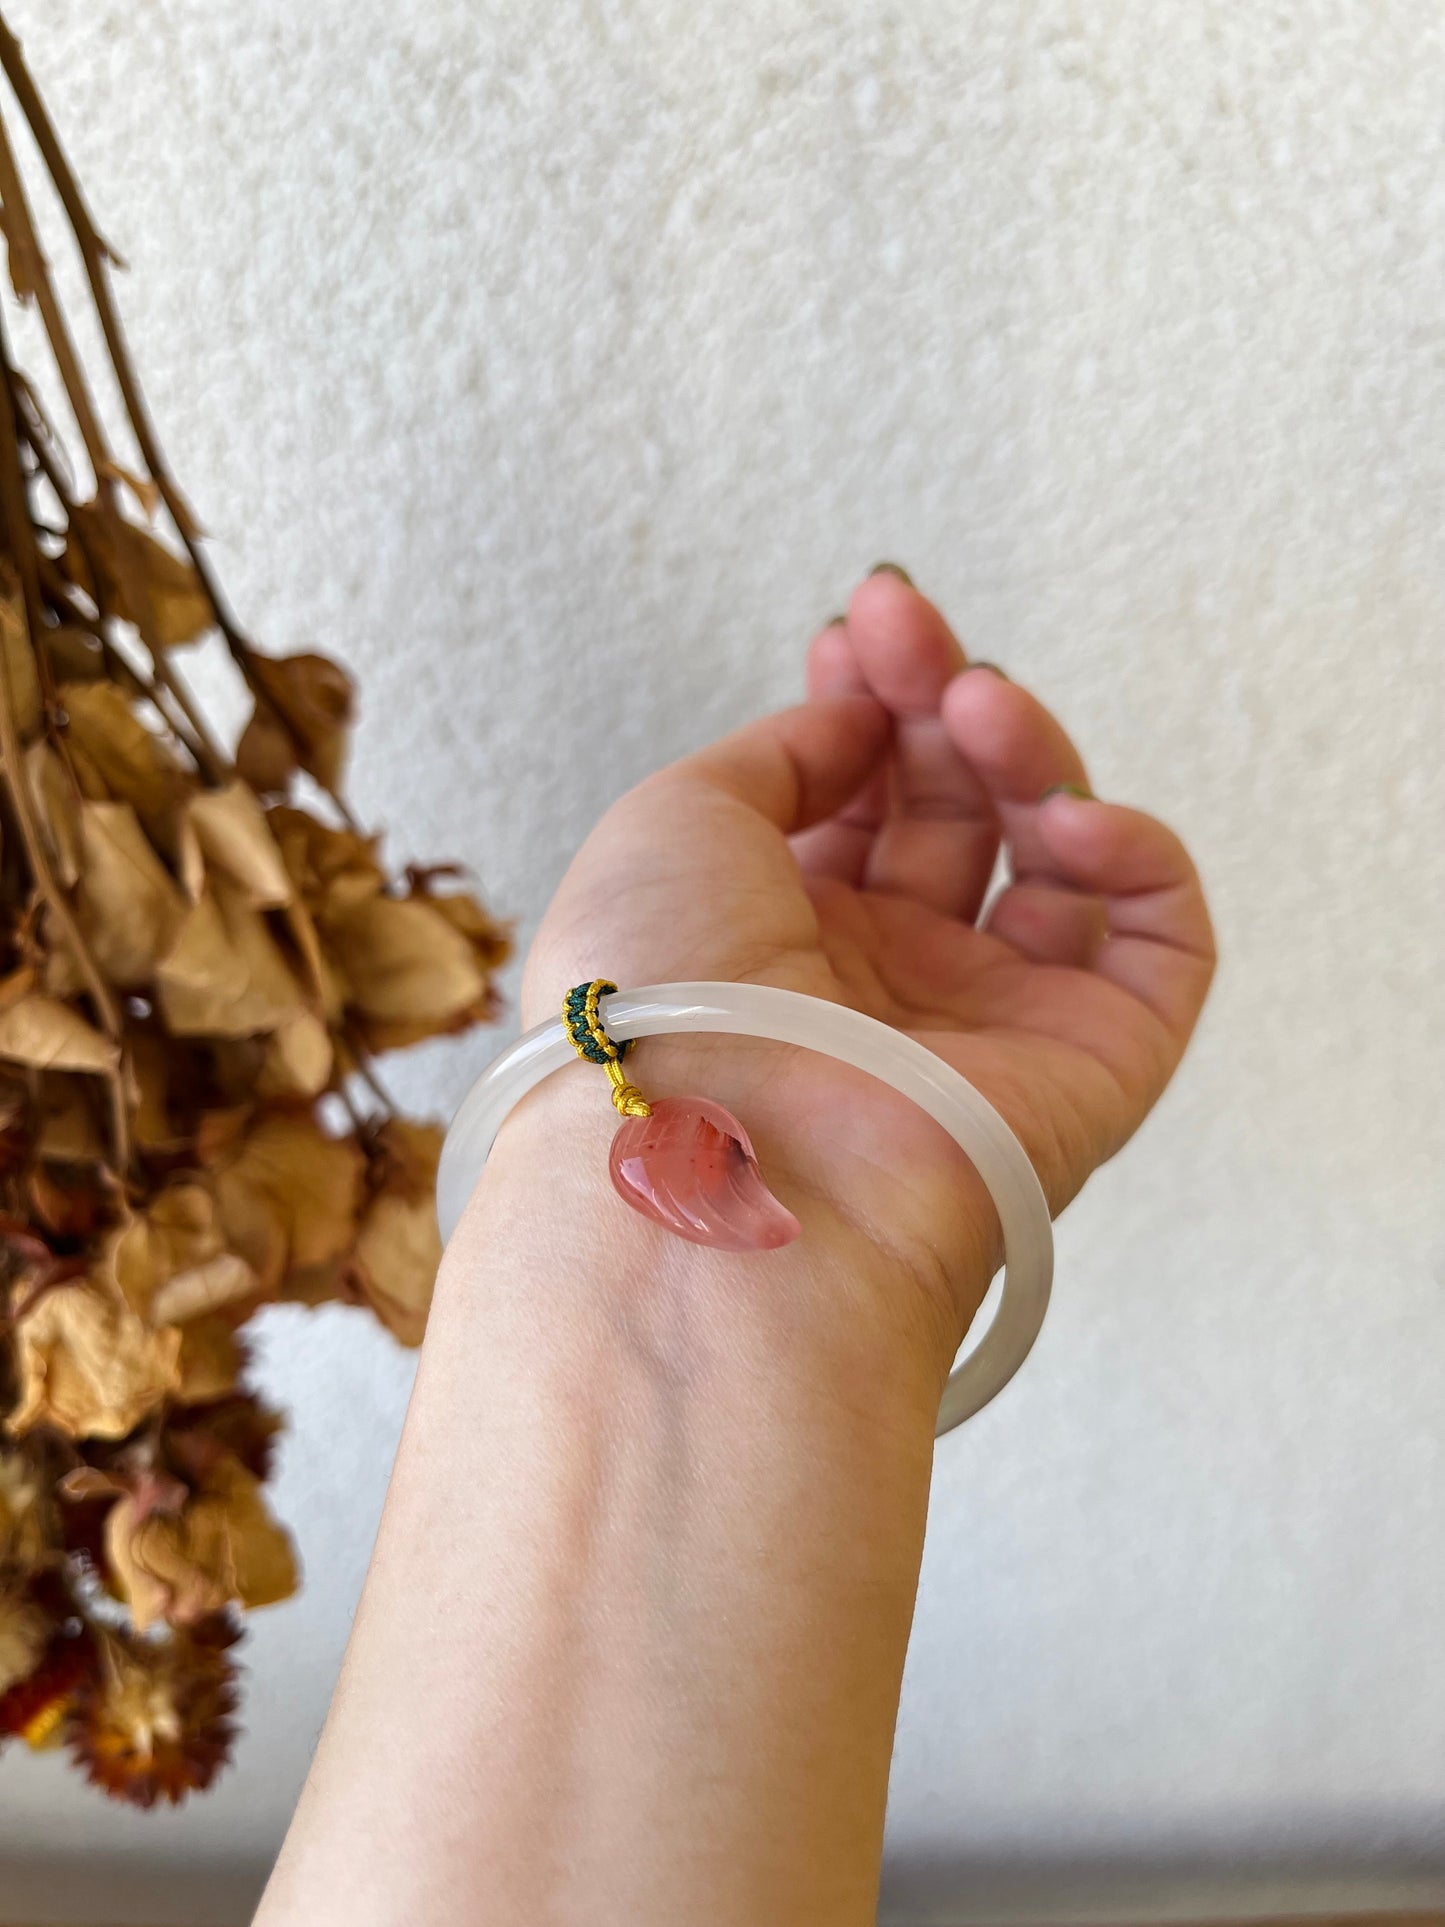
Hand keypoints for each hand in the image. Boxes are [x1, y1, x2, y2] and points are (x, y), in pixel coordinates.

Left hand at [522, 569, 1213, 1349]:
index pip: (862, 800)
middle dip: (938, 700)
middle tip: (911, 623)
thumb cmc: (660, 997)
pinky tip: (1064, 817)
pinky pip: (1160, 943)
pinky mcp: (1093, 1067)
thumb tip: (857, 716)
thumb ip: (781, 753)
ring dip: (1025, 754)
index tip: (863, 623)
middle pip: (954, 811)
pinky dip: (1135, 856)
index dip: (873, 702)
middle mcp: (887, 986)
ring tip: (974, 702)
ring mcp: (991, 1024)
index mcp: (783, 942)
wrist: (718, 1155)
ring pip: (1055, 856)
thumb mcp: (672, 820)